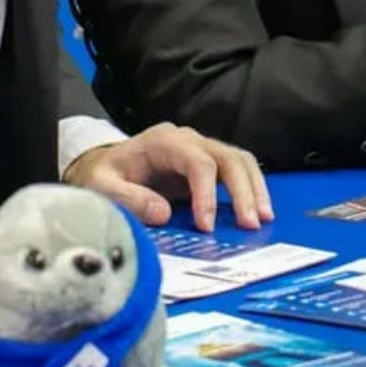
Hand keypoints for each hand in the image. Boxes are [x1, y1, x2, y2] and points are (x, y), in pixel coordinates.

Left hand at [64, 122, 274, 231]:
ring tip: (263, 219)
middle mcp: (188, 140)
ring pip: (239, 160)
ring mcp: (201, 150)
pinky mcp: (208, 164)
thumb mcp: (102, 186)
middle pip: (227, 157)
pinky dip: (251, 188)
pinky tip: (257, 211)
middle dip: (243, 190)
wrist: (104, 165)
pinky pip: (237, 170)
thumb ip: (128, 198)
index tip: (206, 226)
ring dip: (254, 188)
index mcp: (164, 141)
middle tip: (251, 224)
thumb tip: (163, 213)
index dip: (206, 193)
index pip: (197, 162)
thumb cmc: (103, 175)